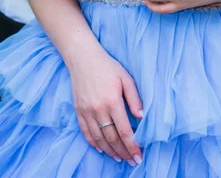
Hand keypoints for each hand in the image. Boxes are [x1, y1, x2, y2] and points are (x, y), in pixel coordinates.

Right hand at [67, 43, 143, 165]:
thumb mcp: (126, 78)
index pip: (124, 130)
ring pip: (98, 138)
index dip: (132, 146)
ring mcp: (86, 111)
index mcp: (112, 101)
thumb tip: (141, 117)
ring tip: (119, 158)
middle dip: (123, 152)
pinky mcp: (78, 110)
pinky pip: (85, 131)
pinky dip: (93, 143)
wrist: (83, 58)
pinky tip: (101, 149)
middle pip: (111, 137)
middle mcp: (98, 109)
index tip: (138, 155)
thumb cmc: (108, 66)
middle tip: (131, 161)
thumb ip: (134, 98)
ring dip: (110, 150)